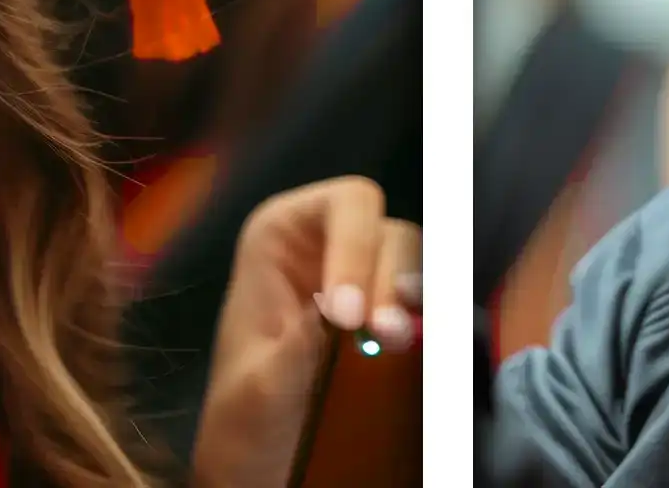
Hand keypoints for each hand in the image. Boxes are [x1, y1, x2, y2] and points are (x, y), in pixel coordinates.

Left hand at [189, 177, 419, 487]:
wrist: (256, 463)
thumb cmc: (243, 419)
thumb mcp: (258, 390)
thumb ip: (293, 349)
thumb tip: (334, 310)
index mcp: (281, 236)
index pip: (342, 205)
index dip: (356, 247)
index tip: (348, 314)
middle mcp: (327, 245)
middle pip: (388, 234)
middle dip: (390, 281)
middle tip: (385, 337)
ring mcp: (364, 280)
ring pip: (413, 265)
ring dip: (412, 300)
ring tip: (393, 343)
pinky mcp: (389, 317)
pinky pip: (425, 304)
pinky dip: (426, 321)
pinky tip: (412, 346)